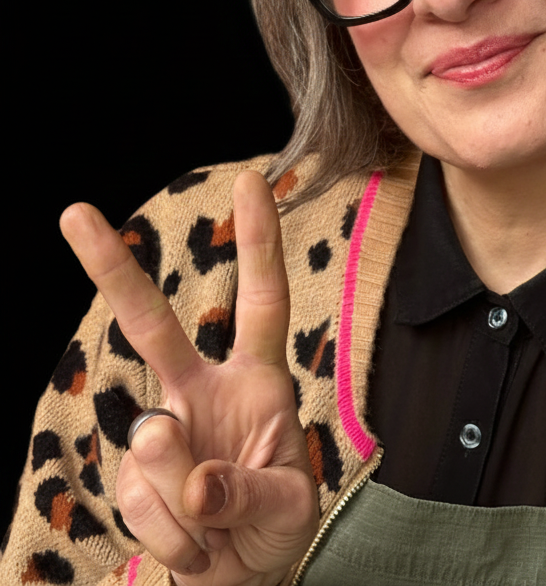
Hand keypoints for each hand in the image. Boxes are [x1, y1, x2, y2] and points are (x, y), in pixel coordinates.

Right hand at [60, 171, 318, 585]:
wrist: (239, 582)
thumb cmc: (277, 528)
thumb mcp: (291, 510)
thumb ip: (250, 491)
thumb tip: (192, 476)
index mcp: (257, 381)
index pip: (261, 301)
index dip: (259, 244)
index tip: (252, 182)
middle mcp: (202, 391)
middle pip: (151, 324)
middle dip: (111, 270)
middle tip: (74, 213)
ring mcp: (163, 432)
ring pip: (155, 442)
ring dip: (190, 504)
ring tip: (218, 529)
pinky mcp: (132, 478)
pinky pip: (143, 501)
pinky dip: (176, 537)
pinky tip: (198, 547)